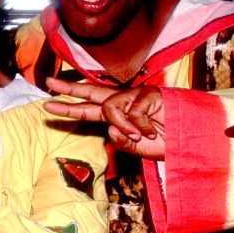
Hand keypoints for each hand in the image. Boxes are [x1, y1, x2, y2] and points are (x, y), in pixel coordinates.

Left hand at [43, 77, 165, 159]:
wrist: (186, 141)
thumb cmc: (162, 142)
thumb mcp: (136, 148)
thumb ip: (120, 141)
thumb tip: (109, 128)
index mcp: (115, 116)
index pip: (87, 110)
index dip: (68, 108)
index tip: (47, 105)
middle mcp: (121, 103)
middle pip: (90, 92)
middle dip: (69, 88)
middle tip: (48, 84)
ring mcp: (134, 97)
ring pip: (110, 107)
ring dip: (123, 125)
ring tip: (140, 135)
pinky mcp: (148, 94)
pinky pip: (133, 110)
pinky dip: (140, 125)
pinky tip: (152, 131)